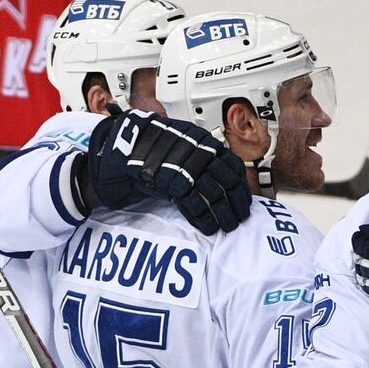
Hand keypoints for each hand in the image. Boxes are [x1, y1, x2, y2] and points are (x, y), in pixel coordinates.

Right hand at [79, 112, 251, 233]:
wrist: (123, 147)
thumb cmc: (153, 148)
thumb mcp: (183, 144)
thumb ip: (203, 157)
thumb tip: (227, 178)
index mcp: (204, 140)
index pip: (233, 165)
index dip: (241, 187)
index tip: (245, 202)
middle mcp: (198, 151)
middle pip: (226, 182)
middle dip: (235, 204)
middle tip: (238, 219)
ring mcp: (185, 166)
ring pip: (212, 194)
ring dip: (221, 214)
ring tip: (225, 226)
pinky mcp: (171, 181)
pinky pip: (193, 203)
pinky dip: (202, 218)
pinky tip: (207, 227)